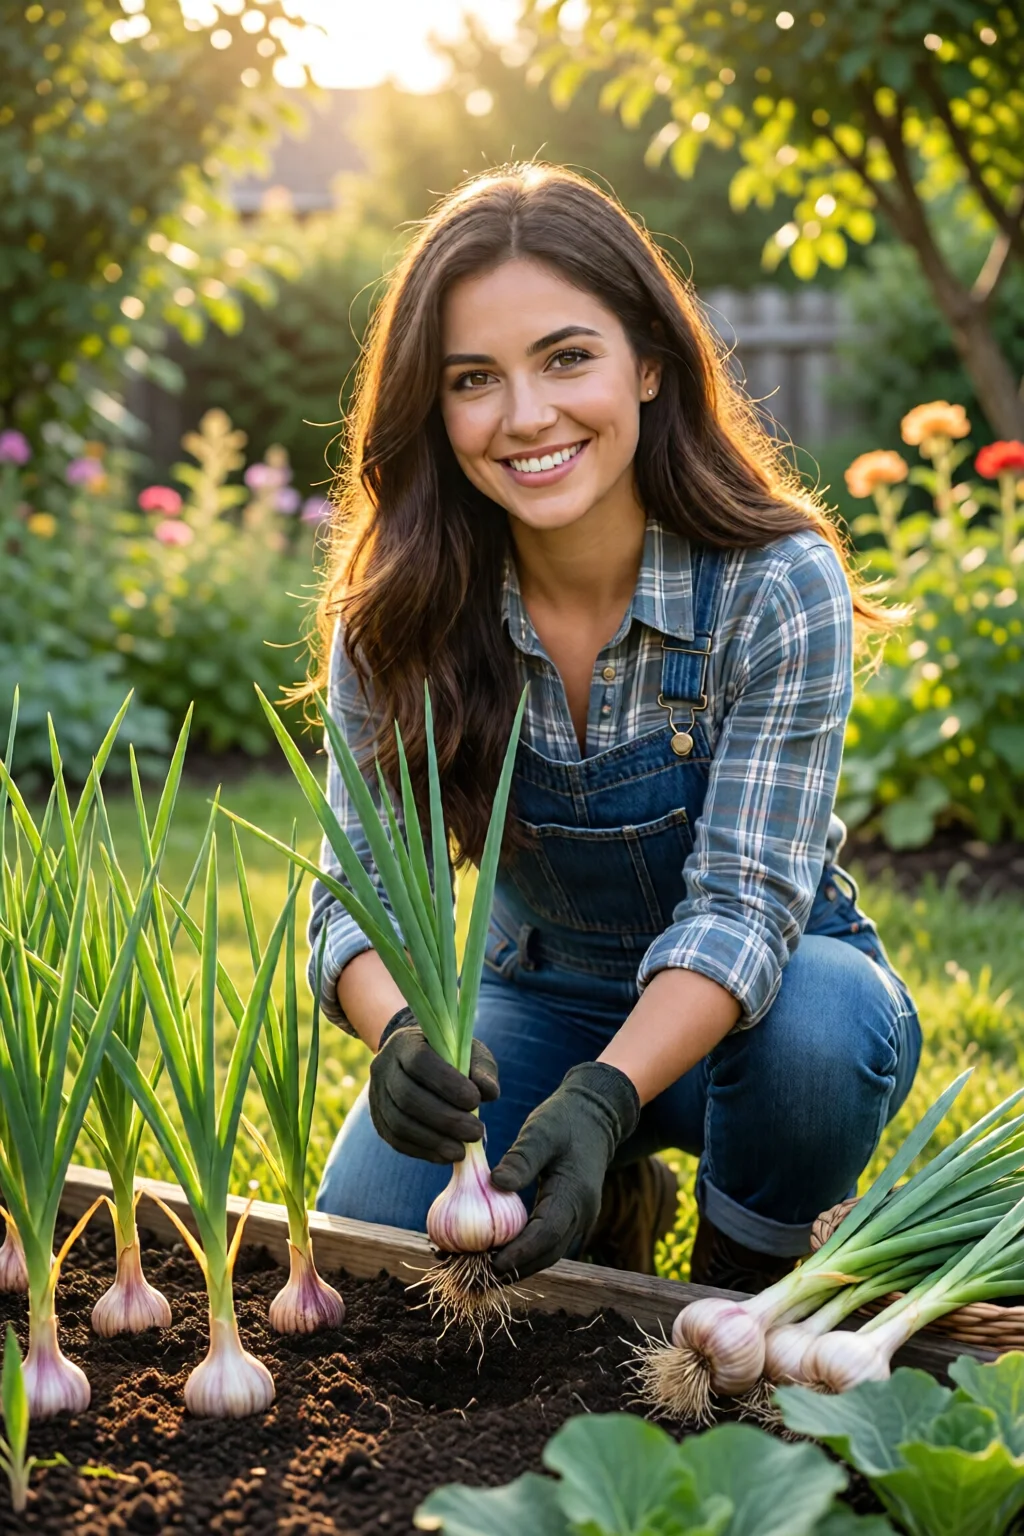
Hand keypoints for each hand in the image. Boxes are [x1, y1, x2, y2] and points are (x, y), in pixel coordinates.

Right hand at [368, 1007, 499, 1162]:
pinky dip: (423, 1151)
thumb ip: (482, 1070)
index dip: (447, 1084)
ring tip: (462, 1151)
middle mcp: (384, 1067)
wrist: (416, 1061)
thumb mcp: (469, 1052)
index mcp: (406, 1043)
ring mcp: (376, 1095)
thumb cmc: (450, 1056)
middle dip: (445, 1119)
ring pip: (399, 1123)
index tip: (475, 1101)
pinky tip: (446, 1156)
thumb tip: (489, 1093)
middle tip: (476, 1133)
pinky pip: (396, 1140)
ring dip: (433, 1141)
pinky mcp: (378, 1120)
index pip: (420, 1062)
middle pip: (408, 1097)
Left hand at [490, 1062, 639, 1280]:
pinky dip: (525, 1253)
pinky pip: (548, 1243)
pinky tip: (498, 1252)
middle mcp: (581, 1214)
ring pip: (548, 1254)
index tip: (489, 1264)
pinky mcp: (571, 1217)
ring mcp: (579, 1218)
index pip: (546, 1234)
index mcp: (574, 1194)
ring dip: (518, 1266)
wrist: (595, 1118)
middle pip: (547, 1254)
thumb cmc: (565, 1121)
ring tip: (480, 1271)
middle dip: (514, 1269)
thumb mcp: (541, 1132)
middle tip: (476, 1278)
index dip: (519, 1253)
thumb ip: (522, 1158)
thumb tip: (496, 1182)